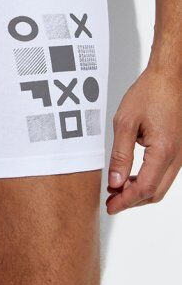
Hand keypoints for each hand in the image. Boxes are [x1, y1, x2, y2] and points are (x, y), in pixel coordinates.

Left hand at [107, 65, 181, 213]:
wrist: (169, 78)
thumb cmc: (149, 93)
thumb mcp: (125, 122)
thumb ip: (120, 155)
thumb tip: (115, 183)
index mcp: (164, 150)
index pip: (145, 188)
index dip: (126, 201)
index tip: (110, 206)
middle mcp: (177, 156)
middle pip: (156, 192)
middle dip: (132, 201)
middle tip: (111, 202)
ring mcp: (180, 154)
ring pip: (161, 185)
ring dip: (140, 191)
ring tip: (117, 190)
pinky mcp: (178, 149)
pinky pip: (164, 173)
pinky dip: (148, 180)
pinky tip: (131, 176)